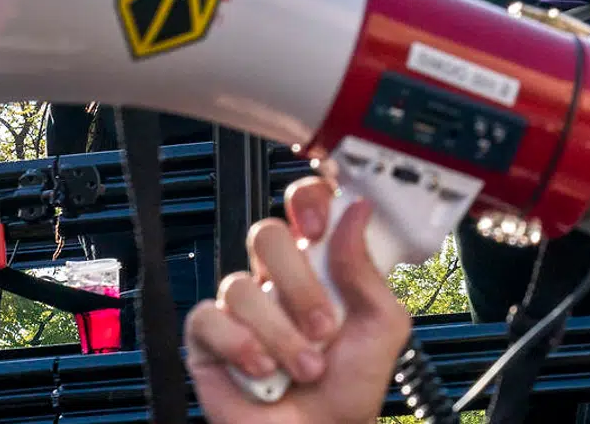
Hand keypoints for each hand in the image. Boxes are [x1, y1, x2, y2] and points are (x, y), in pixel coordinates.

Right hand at [185, 173, 412, 423]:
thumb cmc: (352, 386)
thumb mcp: (381, 326)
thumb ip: (367, 271)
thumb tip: (357, 211)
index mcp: (321, 264)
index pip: (304, 207)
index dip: (305, 202)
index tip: (318, 225)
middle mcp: (277, 279)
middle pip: (266, 235)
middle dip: (299, 285)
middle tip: (325, 326)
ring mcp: (242, 307)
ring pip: (241, 285)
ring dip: (280, 334)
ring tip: (305, 368)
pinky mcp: (209, 338)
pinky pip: (207, 317)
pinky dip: (239, 346)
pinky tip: (263, 370)